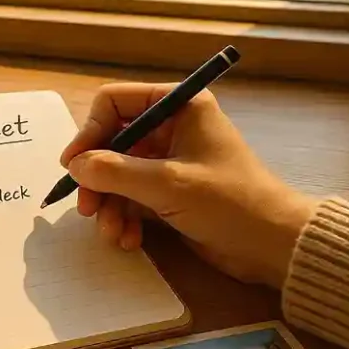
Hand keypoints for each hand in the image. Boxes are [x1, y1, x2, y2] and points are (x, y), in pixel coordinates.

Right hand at [60, 82, 317, 289]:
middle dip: (98, 178)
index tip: (73, 166)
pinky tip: (128, 239)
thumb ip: (116, 172)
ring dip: (110, 204)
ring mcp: (169, 161)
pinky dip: (125, 217)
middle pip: (111, 142)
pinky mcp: (170, 192)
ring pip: (118, 174)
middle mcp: (171, 127)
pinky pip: (132, 197)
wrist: (274, 246)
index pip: (114, 102)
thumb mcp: (168, 185)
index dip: (90, 132)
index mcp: (178, 106)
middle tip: (86, 208)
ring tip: (112, 233)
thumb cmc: (229, 202)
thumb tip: (74, 166)